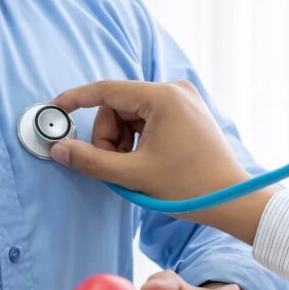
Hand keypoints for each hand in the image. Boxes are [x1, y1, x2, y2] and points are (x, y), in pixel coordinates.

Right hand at [51, 80, 273, 242]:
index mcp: (163, 97)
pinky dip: (138, 140)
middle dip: (109, 137)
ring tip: (134, 168)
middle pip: (118, 106)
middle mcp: (174, 90)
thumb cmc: (190, 187)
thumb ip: (91, 161)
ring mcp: (183, 100)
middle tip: (114, 166)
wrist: (232, 200)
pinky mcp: (187, 112)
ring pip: (131, 114)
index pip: (107, 90)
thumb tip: (59, 150)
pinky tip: (146, 161)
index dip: (76, 99)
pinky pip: (148, 119)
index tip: (56, 108)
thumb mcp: (134, 175)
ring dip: (122, 141)